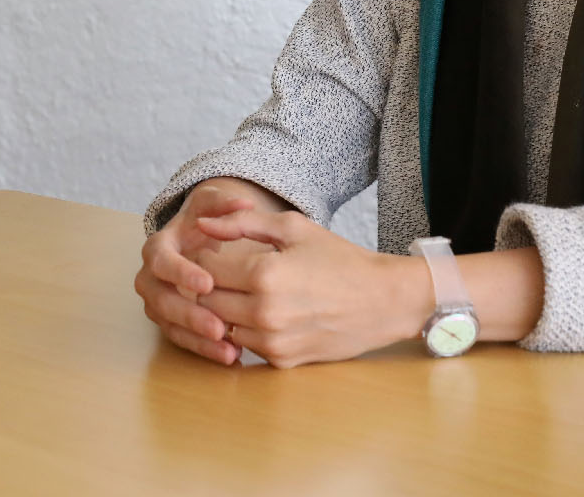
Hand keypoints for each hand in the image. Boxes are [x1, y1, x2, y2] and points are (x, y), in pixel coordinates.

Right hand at [135, 179, 278, 364]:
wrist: (195, 241)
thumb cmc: (203, 222)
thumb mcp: (210, 205)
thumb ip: (224, 203)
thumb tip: (244, 203)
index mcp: (157, 247)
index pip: (161, 261)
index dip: (181, 273)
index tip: (208, 283)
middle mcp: (150, 278)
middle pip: (161, 300)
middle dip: (189, 315)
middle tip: (219, 326)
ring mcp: (157, 303)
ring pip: (170, 326)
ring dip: (198, 340)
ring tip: (229, 350)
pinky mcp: (170, 323)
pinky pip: (182, 340)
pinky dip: (204, 350)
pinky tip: (231, 356)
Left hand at [191, 208, 419, 367]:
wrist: (383, 301)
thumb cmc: (338, 258)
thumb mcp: (293, 228)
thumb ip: (242, 223)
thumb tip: (200, 225)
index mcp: (264, 274)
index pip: (204, 271)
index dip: (204, 259)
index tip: (214, 254)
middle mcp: (264, 312)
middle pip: (207, 301)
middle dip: (208, 286)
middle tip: (225, 274)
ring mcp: (273, 341)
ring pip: (221, 327)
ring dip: (224, 311)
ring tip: (242, 293)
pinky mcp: (282, 361)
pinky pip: (244, 345)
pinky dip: (246, 330)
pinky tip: (264, 314)